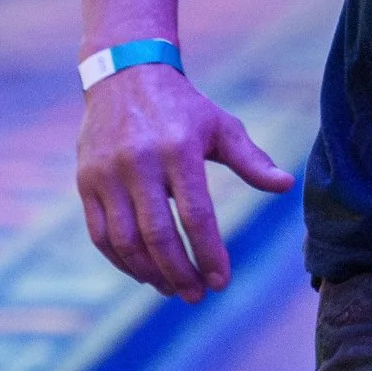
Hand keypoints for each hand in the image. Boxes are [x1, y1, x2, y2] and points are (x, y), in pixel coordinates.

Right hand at [77, 63, 293, 298]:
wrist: (124, 74)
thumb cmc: (182, 107)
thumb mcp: (221, 126)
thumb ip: (251, 161)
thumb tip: (285, 186)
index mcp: (178, 150)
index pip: (196, 215)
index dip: (209, 254)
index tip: (222, 282)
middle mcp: (139, 162)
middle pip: (157, 235)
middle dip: (180, 273)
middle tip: (197, 296)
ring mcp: (106, 173)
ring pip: (125, 240)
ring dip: (150, 273)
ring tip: (172, 289)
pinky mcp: (86, 181)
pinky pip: (100, 234)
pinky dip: (121, 261)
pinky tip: (143, 273)